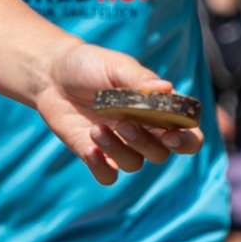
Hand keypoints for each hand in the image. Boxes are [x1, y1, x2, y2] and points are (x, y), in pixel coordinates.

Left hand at [36, 40, 206, 186]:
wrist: (52, 75)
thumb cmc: (90, 65)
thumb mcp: (115, 66)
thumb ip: (139, 79)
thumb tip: (165, 88)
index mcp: (159, 109)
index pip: (188, 133)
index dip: (187, 140)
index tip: (172, 134)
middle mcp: (145, 131)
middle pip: (161, 153)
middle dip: (146, 143)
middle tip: (126, 125)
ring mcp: (121, 146)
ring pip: (135, 164)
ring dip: (118, 150)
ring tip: (97, 128)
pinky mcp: (97, 156)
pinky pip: (108, 176)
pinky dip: (101, 167)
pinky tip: (89, 149)